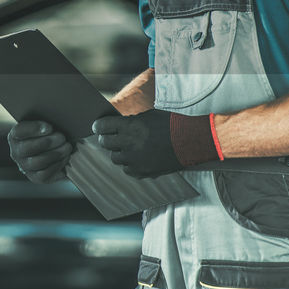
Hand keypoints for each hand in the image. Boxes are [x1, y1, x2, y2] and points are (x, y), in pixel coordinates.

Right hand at [8, 120, 72, 183]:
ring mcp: (24, 166)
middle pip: (28, 149)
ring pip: (37, 162)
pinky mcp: (35, 177)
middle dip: (47, 143)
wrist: (48, 151)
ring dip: (55, 154)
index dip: (34, 129)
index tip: (50, 127)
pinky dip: (57, 165)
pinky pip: (44, 174)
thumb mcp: (44, 125)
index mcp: (15, 136)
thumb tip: (55, 122)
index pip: (19, 131)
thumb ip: (46, 123)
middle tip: (62, 137)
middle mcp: (16, 152)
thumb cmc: (47, 134)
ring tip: (67, 147)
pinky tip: (65, 157)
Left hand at [94, 110, 218, 177]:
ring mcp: (135, 159)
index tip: (96, 127)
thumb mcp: (148, 116)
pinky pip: (127, 170)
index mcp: (130, 126)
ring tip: (128, 148)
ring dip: (119, 152)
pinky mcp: (143, 172)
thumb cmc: (171, 125)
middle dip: (107, 139)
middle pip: (106, 143)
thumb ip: (130, 121)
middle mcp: (130, 143)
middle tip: (110, 138)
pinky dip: (130, 164)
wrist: (191, 141)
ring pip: (115, 158)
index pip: (103, 126)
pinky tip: (137, 158)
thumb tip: (116, 126)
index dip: (98, 126)